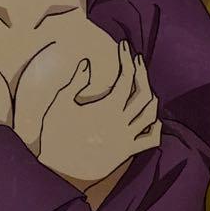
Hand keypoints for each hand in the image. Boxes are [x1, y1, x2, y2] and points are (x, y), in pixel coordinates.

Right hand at [38, 41, 160, 186]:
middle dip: (141, 72)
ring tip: (143, 84)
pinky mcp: (127, 152)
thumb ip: (76, 82)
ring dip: (150, 96)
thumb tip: (87, 62)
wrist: (57, 164)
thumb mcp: (60, 103)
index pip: (126, 79)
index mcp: (107, 109)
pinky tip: (152, 118)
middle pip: (143, 93)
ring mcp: (127, 138)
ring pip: (151, 114)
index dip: (126, 60)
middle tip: (136, 59)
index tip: (123, 46)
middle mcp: (122, 123)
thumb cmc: (54, 131)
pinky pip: (151, 139)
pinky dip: (155, 127)